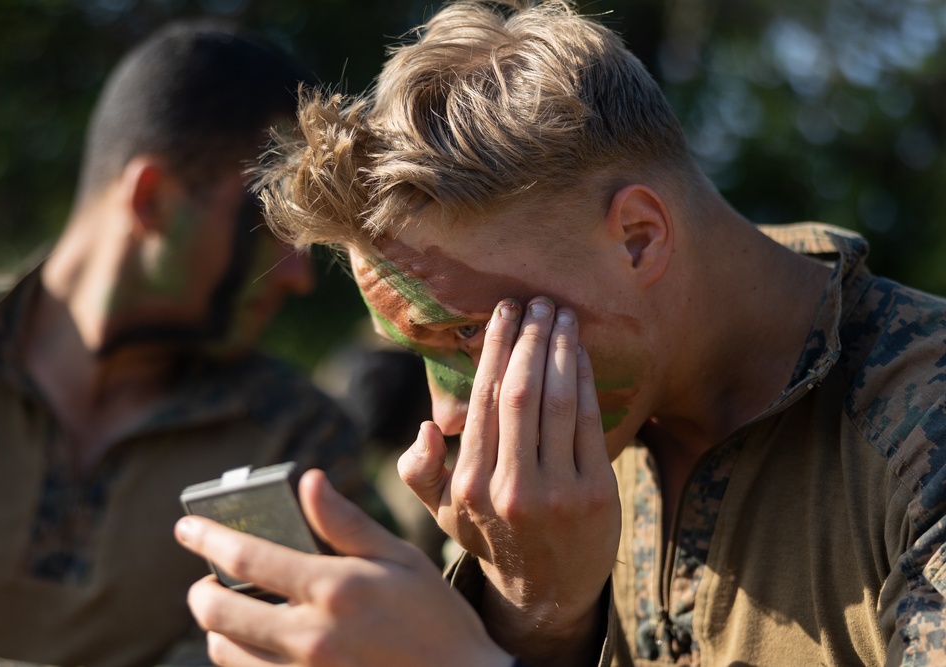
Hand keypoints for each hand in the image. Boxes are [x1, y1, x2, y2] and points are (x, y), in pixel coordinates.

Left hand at [176, 468, 513, 666]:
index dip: (208, 536)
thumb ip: (347, 523)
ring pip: (227, 652)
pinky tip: (258, 645)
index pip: (248, 556)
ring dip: (218, 629)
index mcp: (334, 589)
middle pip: (219, 612)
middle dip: (201, 590)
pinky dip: (241, 659)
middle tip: (205, 580)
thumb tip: (308, 481)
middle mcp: (310, 637)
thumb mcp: (401, 559)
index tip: (186, 526)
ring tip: (232, 612)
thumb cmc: (436, 619)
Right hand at [399, 298, 619, 663]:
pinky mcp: (596, 493)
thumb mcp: (442, 513)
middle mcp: (510, 488)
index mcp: (468, 486)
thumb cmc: (490, 536)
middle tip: (537, 302)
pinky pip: (589, 421)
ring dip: (561, 350)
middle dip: (530, 339)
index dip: (495, 350)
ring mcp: (557, 492)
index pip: (483, 402)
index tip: (503, 313)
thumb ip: (421, 472)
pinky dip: (585, 379)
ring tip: (562, 316)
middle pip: (521, 394)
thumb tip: (428, 425)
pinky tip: (581, 353)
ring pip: (557, 401)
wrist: (545, 590)